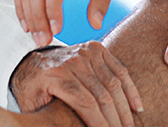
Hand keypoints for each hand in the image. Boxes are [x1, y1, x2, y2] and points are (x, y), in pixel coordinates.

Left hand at [10, 43, 142, 126]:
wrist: (32, 61)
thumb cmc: (32, 89)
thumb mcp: (31, 105)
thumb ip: (45, 117)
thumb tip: (55, 126)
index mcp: (55, 75)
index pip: (84, 103)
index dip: (99, 123)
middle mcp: (72, 61)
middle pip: (102, 94)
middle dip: (114, 120)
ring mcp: (86, 52)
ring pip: (113, 83)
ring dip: (124, 108)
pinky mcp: (96, 49)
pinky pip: (118, 68)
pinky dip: (130, 88)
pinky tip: (136, 106)